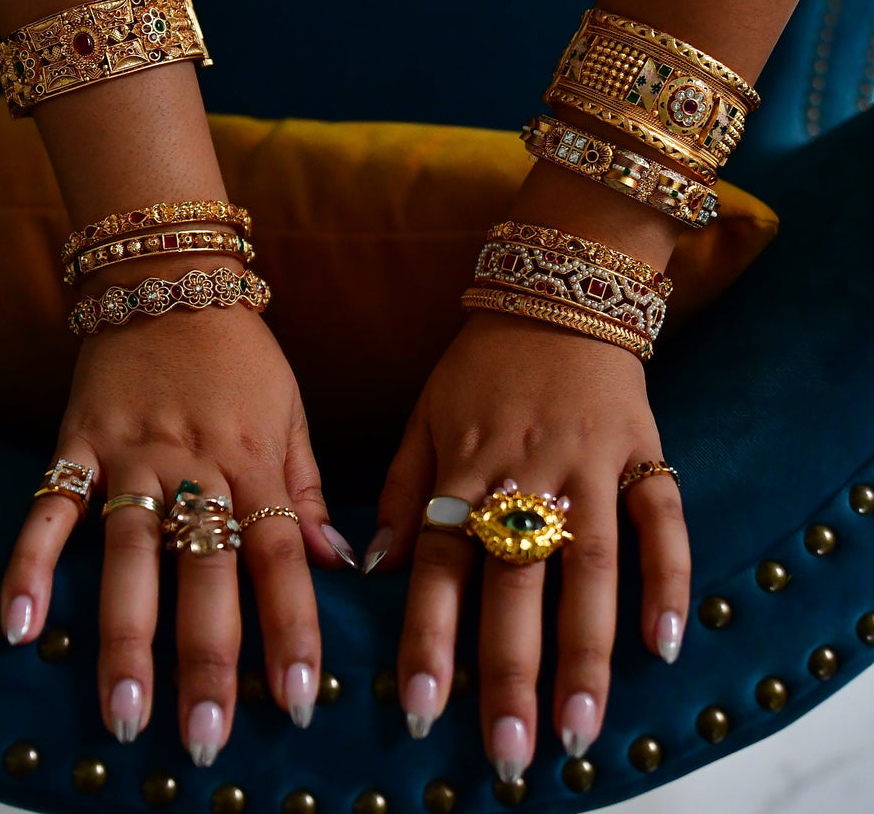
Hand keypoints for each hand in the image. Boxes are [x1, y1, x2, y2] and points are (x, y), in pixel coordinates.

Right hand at [0, 305, 348, 760]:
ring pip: (129, 553)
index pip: (282, 558)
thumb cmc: (242, 355)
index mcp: (255, 461)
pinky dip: (31, 562)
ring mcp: (133, 452)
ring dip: (125, 636)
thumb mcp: (291, 412)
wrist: (171, 279)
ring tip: (124, 714)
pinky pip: (51, 506)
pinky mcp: (78, 440)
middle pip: (205, 571)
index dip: (293, 630)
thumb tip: (339, 563)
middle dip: (209, 657)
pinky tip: (19, 626)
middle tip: (207, 736)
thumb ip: (306, 489)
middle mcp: (197, 464)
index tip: (300, 700)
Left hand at [371, 311, 689, 780]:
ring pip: (591, 565)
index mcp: (464, 464)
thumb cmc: (481, 364)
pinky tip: (664, 643)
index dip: (430, 636)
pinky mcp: (643, 450)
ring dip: (586, 650)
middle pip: (515, 579)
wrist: (556, 291)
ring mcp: (589, 463)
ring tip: (579, 728)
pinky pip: (661, 517)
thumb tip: (371, 566)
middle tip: (509, 749)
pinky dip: (667, 576)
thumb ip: (399, 488)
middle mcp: (525, 471)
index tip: (421, 710)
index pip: (441, 562)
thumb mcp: (423, 413)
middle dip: (510, 668)